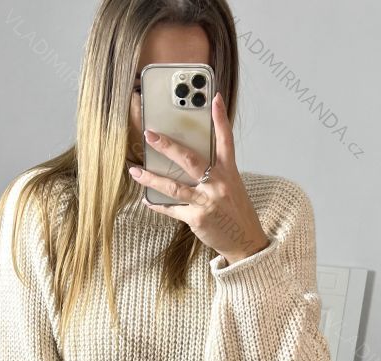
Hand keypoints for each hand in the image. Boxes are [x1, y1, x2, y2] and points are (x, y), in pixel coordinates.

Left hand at [127, 91, 270, 265]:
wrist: (245, 242)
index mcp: (229, 172)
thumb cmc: (236, 212)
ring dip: (151, 178)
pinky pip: (172, 209)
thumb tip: (189, 162)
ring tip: (135, 171)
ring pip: (174, 186)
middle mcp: (218, 184)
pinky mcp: (197, 218)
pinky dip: (158, 205)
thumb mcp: (232, 187)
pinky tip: (147, 199)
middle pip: (189, 159)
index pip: (226, 140)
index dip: (220, 119)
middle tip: (149, 135)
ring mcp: (207, 201)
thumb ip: (215, 173)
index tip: (214, 98)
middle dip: (167, 146)